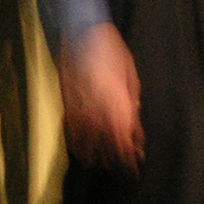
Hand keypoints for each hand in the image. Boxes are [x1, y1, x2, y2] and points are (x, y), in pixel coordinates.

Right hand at [58, 23, 144, 170]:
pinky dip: (79, 147)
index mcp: (119, 107)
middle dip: (119, 159)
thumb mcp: (131, 76)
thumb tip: (136, 123)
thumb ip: (133, 103)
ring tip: (106, 165)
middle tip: (127, 169)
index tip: (136, 163)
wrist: (82, 34)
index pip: (125, 140)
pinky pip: (72, 134)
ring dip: (100, 157)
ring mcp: (81, 113)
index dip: (131, 155)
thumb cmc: (112, 52)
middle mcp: (99, 115)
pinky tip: (84, 154)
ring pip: (89, 145)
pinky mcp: (67, 108)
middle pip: (109, 147)